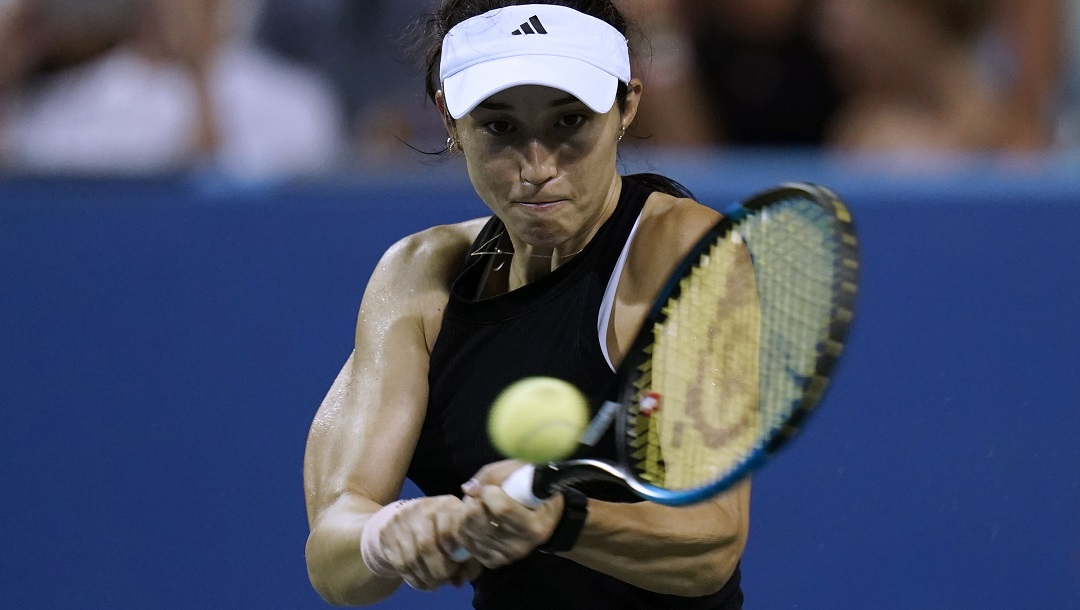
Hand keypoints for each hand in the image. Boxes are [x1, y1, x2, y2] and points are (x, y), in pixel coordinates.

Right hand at [362, 495, 482, 590]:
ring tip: (438, 583)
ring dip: (429, 579)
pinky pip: (402, 566)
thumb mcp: (458, 537)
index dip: (454, 543)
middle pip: (427, 545)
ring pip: (413, 559)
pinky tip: (424, 582)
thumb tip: (460, 580)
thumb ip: (468, 559)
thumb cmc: (440, 532)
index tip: (458, 560)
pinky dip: (416, 580)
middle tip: (449, 578)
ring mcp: (401, 522)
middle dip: (442, 570)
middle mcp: (422, 509)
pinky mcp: (387, 537)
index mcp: (446, 506)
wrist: (399, 520)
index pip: (449, 523)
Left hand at [454, 461, 564, 568]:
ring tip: (473, 505)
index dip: (488, 492)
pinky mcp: (493, 562)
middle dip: (472, 502)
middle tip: (478, 496)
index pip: (502, 509)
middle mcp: (521, 545)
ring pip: (467, 532)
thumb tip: (469, 490)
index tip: (490, 488)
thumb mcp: (519, 471)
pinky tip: (470, 519)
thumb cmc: (530, 487)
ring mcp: (506, 556)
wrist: (540, 515)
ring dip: (463, 514)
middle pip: (479, 521)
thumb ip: (494, 476)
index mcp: (535, 525)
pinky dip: (462, 528)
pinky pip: (465, 543)